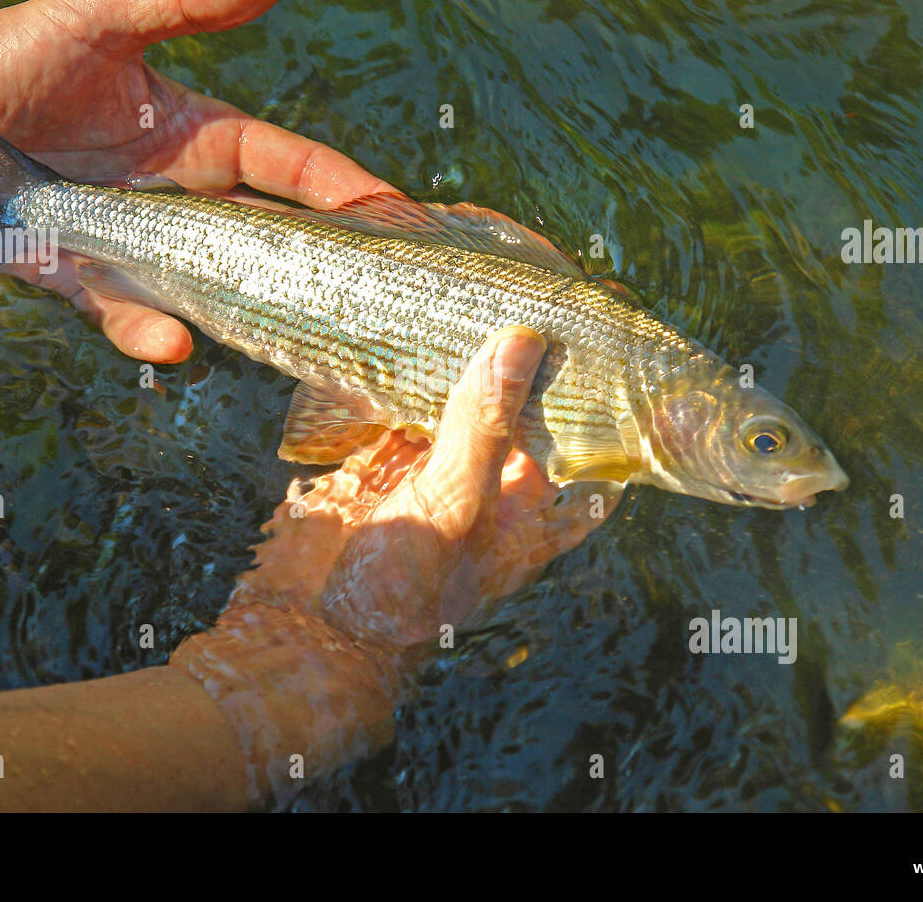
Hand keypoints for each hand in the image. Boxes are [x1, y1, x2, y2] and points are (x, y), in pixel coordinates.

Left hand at [0, 0, 397, 361]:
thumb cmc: (10, 55)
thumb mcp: (105, 18)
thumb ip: (188, 3)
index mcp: (194, 136)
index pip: (284, 163)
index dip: (339, 184)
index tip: (392, 208)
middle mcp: (175, 196)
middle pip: (261, 234)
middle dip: (315, 259)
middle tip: (368, 286)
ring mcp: (132, 240)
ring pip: (204, 286)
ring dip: (242, 311)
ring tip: (288, 330)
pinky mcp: (79, 275)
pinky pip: (120, 309)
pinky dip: (145, 330)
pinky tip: (173, 346)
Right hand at [174, 327, 620, 690]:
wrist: (305, 630)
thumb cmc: (402, 593)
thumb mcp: (456, 507)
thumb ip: (484, 427)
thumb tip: (523, 342)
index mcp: (527, 513)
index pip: (587, 459)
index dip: (605, 414)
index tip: (617, 352)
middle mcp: (485, 489)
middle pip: (521, 419)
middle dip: (527, 369)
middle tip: (541, 296)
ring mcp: (430, 474)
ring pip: (457, 406)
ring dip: (463, 363)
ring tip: (481, 292)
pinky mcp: (377, 464)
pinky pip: (396, 409)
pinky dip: (400, 375)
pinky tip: (406, 328)